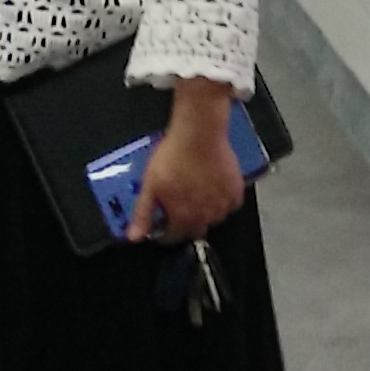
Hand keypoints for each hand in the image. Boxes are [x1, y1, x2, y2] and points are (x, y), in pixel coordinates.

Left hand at [128, 82, 245, 241]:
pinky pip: (229, 205)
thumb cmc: (175, 156)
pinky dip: (221, 201)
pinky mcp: (235, 192)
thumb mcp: (149, 185)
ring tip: (195, 193)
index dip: (164, 231)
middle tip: (179, 205)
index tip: (162, 222)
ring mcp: (222, 205)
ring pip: (213, 219)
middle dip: (184, 223)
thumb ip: (143, 214)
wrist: (199, 133)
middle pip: (194, 230)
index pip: (173, 237)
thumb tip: (134, 237)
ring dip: (203, 213)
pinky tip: (212, 188)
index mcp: (182, 217)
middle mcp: (205, 216)